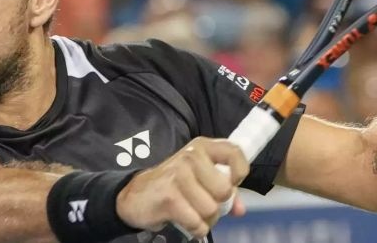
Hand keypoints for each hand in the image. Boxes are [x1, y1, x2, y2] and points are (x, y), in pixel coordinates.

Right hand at [115, 137, 248, 238]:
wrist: (135, 195)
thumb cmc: (173, 185)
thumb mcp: (198, 178)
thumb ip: (222, 191)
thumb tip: (240, 210)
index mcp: (201, 147)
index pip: (233, 152)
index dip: (239, 172)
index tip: (233, 184)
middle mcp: (191, 157)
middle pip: (225, 191)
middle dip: (218, 205)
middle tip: (204, 204)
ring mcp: (179, 176)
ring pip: (211, 210)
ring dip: (206, 219)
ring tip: (192, 212)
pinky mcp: (169, 197)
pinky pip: (197, 223)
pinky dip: (195, 228)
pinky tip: (185, 220)